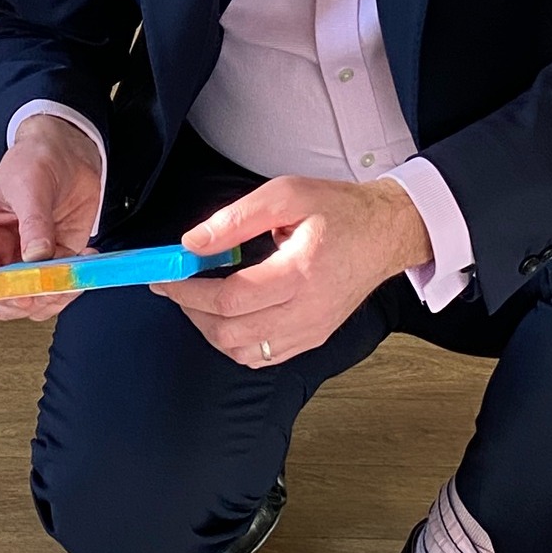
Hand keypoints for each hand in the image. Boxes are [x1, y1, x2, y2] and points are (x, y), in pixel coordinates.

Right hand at [0, 114, 102, 321]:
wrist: (68, 150)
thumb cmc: (34, 159)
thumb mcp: (29, 184)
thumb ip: (33, 222)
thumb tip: (35, 256)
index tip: (22, 289)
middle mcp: (3, 254)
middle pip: (5, 299)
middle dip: (28, 298)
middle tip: (51, 284)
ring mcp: (31, 261)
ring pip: (36, 301)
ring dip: (58, 294)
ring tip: (73, 270)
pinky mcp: (58, 261)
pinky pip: (62, 287)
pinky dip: (77, 282)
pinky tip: (86, 258)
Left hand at [152, 176, 432, 367]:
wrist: (385, 233)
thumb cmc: (341, 211)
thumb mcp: (286, 195)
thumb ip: (235, 219)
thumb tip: (193, 243)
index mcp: (300, 274)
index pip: (229, 298)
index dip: (188, 290)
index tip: (165, 276)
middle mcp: (306, 312)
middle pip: (230, 332)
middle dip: (191, 310)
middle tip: (175, 286)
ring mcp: (310, 331)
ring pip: (242, 351)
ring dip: (209, 329)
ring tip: (197, 299)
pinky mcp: (312, 338)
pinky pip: (262, 357)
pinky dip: (234, 342)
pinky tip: (225, 317)